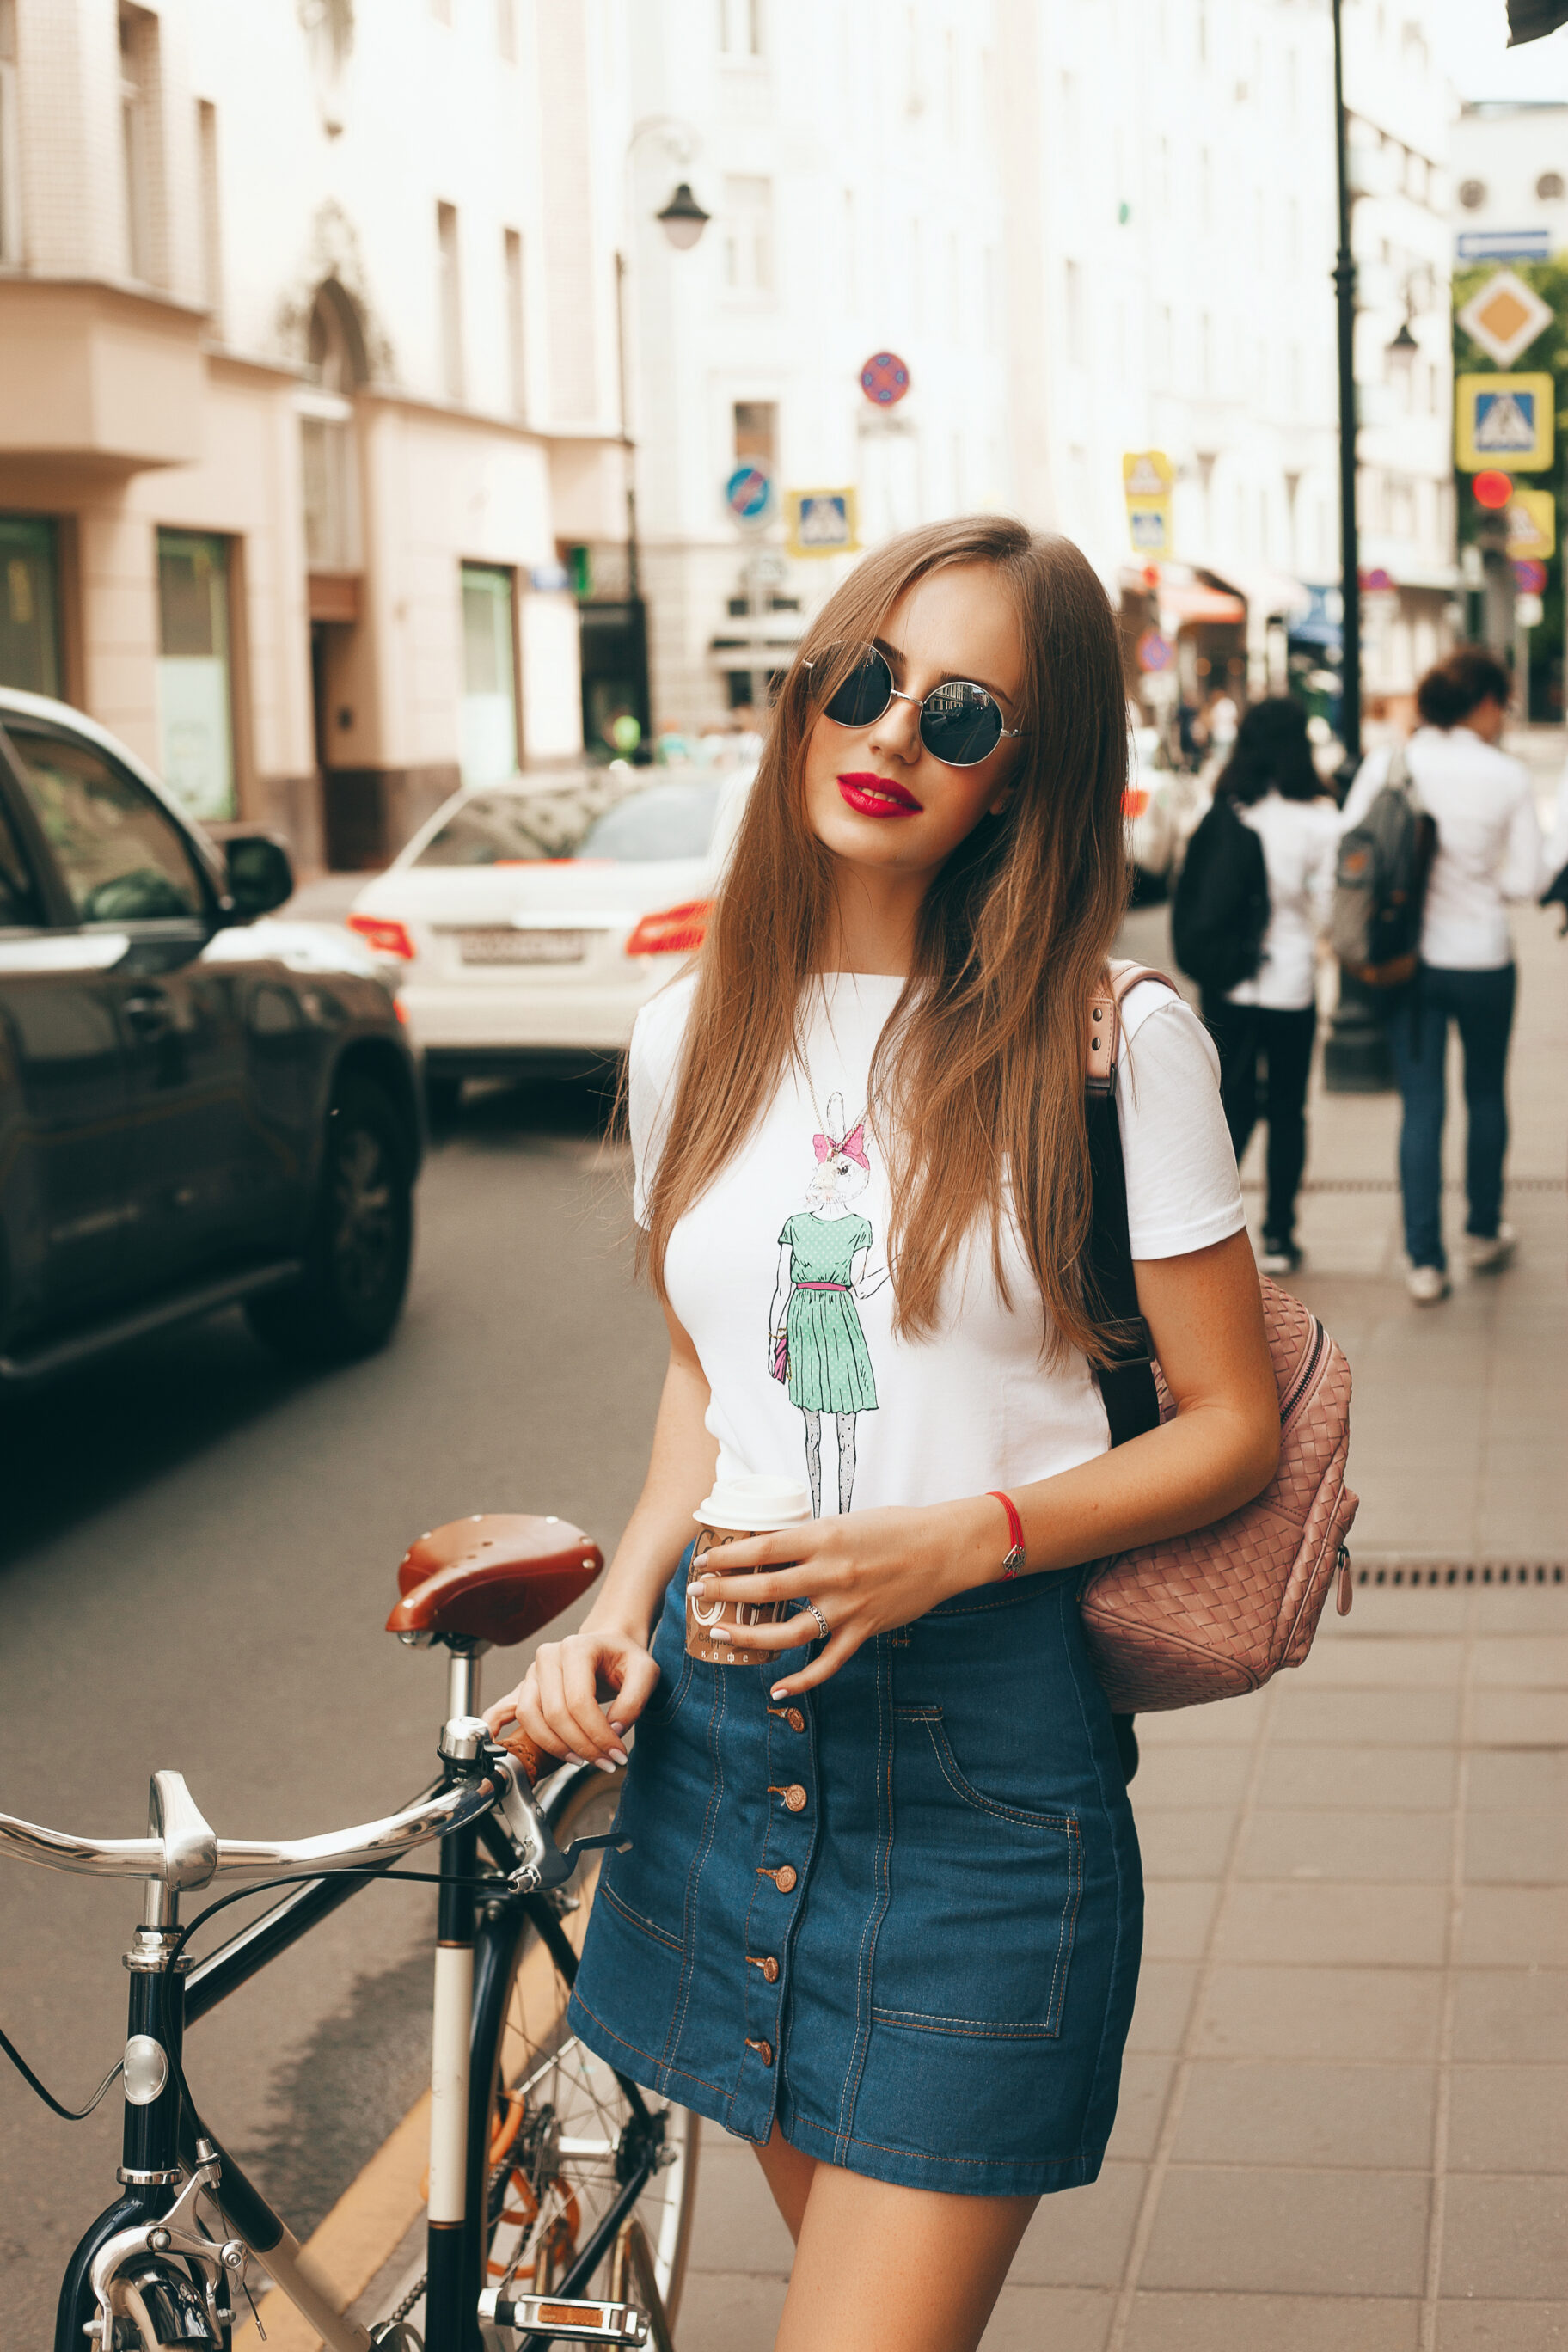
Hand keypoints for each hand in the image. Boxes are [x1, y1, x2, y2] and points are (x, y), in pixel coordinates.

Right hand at [483, 1622, 660, 1771]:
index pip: (579, 1701)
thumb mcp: (646, 1673)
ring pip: (531, 1717)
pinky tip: (496, 1739)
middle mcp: (548, 1657)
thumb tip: (612, 1732)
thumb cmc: (625, 1657)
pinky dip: (497, 1724)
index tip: (617, 1754)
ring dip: (554, 1746)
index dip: (598, 1734)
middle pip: (555, 1714)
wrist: (610, 1645)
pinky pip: (505, 1707)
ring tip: (581, 1760)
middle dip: (581, 1746)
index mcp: (576, 1647)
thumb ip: (634, 1702)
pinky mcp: (526, 1688)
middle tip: (605, 1763)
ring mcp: (533, 1673)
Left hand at [687, 1498, 1001, 1698]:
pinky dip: (802, 1680)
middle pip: (764, 1589)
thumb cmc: (894, 1527)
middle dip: (724, 1594)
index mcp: (824, 1537)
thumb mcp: (845, 1521)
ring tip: (723, 1637)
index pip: (762, 1549)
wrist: (943, 1548)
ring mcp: (847, 1606)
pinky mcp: (863, 1630)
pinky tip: (778, 1688)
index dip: (727, 1557)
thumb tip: (769, 1548)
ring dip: (750, 1638)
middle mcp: (831, 1573)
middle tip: (696, 1595)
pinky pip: (827, 1662)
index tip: (701, 1562)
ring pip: (788, 1632)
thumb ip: (810, 1537)